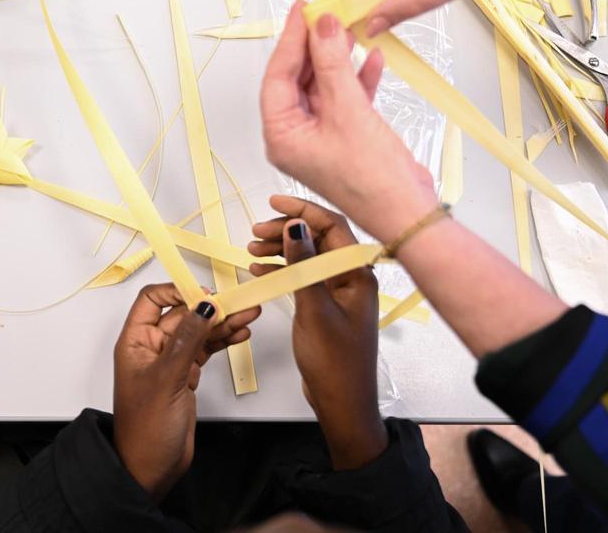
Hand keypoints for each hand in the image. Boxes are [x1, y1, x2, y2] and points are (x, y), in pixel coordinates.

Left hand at [113, 284, 259, 499]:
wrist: (151, 469)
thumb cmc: (144, 432)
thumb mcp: (167, 379)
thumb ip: (187, 340)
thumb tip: (202, 306)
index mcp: (135, 342)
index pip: (153, 300)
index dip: (178, 292)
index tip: (205, 293)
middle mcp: (152, 348)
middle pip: (183, 314)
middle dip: (211, 307)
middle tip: (239, 303)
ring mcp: (171, 362)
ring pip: (199, 331)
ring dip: (223, 323)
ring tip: (248, 315)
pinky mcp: (186, 375)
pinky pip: (206, 349)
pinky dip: (223, 341)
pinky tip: (239, 334)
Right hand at [248, 196, 387, 469]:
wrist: (342, 403)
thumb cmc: (334, 361)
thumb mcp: (314, 309)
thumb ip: (303, 266)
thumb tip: (295, 227)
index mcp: (357, 274)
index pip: (332, 227)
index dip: (303, 210)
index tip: (273, 203)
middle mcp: (350, 277)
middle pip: (318, 239)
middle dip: (286, 231)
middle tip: (255, 233)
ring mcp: (338, 292)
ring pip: (307, 258)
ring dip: (280, 251)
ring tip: (251, 251)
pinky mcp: (325, 306)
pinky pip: (303, 278)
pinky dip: (282, 271)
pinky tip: (259, 270)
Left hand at [260, 1, 435, 242]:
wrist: (409, 214)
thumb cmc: (373, 180)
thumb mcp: (349, 111)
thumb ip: (333, 64)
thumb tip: (323, 25)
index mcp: (281, 136)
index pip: (277, 76)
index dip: (291, 40)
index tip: (304, 9)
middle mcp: (295, 137)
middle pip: (298, 79)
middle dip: (315, 46)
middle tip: (328, 12)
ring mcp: (321, 137)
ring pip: (323, 86)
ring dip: (338, 59)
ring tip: (351, 29)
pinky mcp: (346, 137)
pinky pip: (345, 99)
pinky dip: (357, 79)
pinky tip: (372, 58)